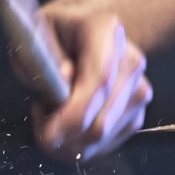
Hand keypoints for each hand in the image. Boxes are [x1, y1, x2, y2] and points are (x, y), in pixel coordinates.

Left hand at [29, 0, 152, 160]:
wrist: (84, 30)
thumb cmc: (55, 34)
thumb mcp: (36, 34)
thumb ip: (45, 56)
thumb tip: (65, 79)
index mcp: (105, 32)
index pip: (99, 81)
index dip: (73, 116)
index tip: (47, 135)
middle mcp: (131, 59)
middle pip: (102, 119)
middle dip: (64, 137)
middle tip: (39, 123)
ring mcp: (139, 87)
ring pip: (104, 137)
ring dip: (69, 142)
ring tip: (50, 115)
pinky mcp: (137, 110)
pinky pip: (107, 143)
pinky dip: (81, 144)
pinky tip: (67, 124)